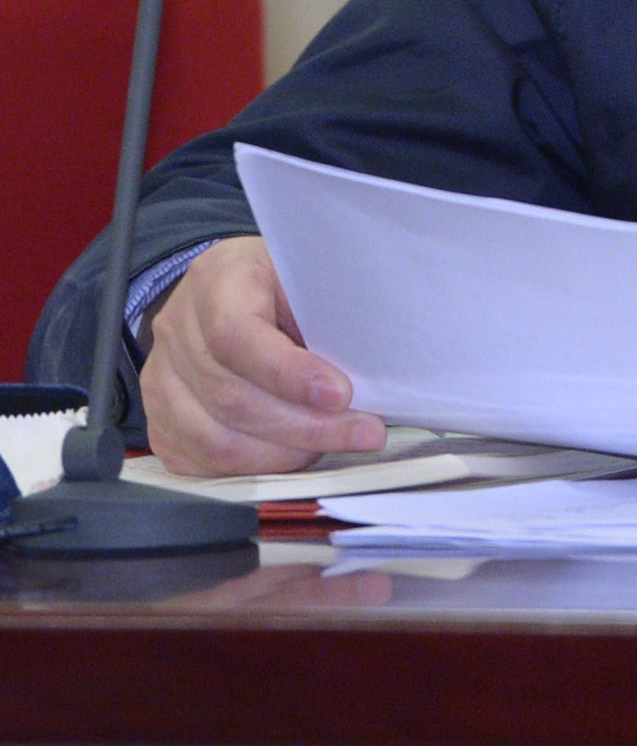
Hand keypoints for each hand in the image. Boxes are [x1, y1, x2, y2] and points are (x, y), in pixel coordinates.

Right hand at [140, 236, 386, 475]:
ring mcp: (159, 379)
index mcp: (216, 280)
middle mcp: (177, 330)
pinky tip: (293, 455)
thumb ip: (326, 316)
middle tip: (363, 431)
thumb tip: (367, 371)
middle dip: (306, 425)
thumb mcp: (305, 276)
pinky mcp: (160, 420)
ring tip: (332, 445)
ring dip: (283, 454)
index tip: (341, 395)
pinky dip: (252, 469)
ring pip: (215, 440)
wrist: (228, 287)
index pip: (236, 336)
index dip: (289, 374)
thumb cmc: (279, 282)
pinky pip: (201, 462)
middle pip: (231, 397)